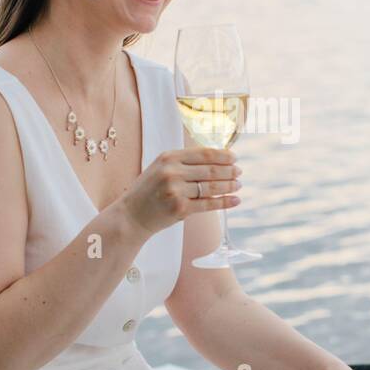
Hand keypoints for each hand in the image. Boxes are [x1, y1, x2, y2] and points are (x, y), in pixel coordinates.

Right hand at [117, 147, 240, 236]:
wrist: (131, 215)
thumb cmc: (149, 191)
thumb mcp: (160, 168)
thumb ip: (183, 162)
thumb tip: (215, 159)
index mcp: (169, 157)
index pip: (203, 153)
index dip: (222, 155)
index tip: (234, 157)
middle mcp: (172, 172)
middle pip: (210, 170)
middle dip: (229, 171)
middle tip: (239, 172)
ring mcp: (176, 190)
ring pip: (211, 187)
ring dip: (229, 186)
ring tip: (238, 185)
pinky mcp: (180, 208)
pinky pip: (208, 204)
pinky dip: (224, 202)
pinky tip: (235, 200)